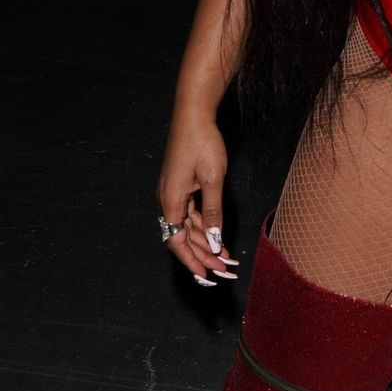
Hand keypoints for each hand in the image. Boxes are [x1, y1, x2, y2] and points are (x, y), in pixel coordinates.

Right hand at [156, 108, 237, 286]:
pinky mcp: (180, 184)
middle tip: (224, 268)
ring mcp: (173, 191)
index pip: (176, 241)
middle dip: (202, 254)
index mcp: (170, 200)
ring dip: (204, 240)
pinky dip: (203, 224)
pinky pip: (190, 212)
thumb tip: (214, 240)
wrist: (193, 114)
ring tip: (224, 255)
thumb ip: (213, 212)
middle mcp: (167, 198)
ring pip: (188, 224)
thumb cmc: (202, 143)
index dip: (191, 260)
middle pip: (182, 235)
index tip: (205, 275)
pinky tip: (216, 233)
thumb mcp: (213, 179)